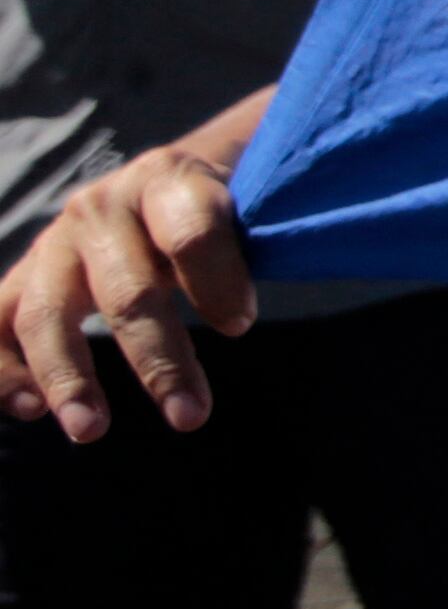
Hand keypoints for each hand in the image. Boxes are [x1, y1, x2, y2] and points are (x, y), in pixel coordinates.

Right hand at [1, 96, 269, 440]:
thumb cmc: (222, 207)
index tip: (242, 326)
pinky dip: (5, 369)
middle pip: (126, 289)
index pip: (191, 231)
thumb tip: (247, 313)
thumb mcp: (249, 207)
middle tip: (191, 418)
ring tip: (92, 431)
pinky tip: (28, 410)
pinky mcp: (25, 277)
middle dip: (158, 358)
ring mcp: (55, 244)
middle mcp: (103, 208)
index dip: (216, 278)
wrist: (166, 177)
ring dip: (68, 377)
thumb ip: (260, 244)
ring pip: (47, 313)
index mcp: (169, 180)